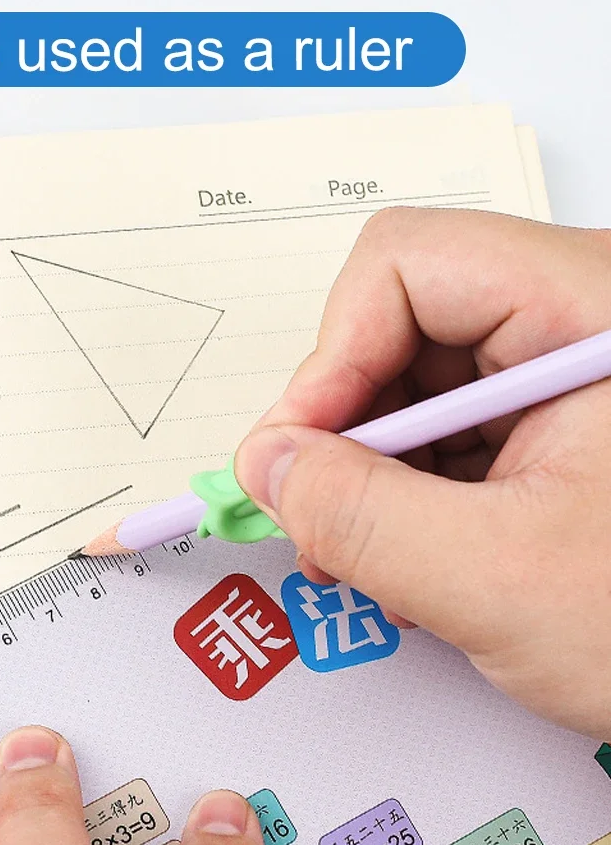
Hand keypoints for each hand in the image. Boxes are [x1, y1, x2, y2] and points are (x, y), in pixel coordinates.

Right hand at [235, 208, 610, 740]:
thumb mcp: (500, 580)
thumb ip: (358, 517)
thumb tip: (266, 464)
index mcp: (598, 310)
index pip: (410, 264)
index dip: (332, 356)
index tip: (297, 451)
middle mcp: (585, 319)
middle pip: (403, 322)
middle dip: (344, 427)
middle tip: (317, 515)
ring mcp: (574, 369)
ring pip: (416, 382)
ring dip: (371, 471)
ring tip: (372, 557)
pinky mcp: (563, 418)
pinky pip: (449, 427)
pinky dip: (410, 491)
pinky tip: (417, 555)